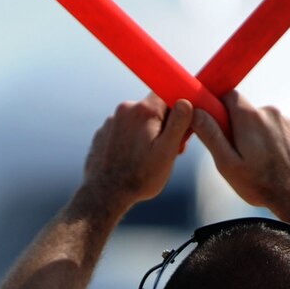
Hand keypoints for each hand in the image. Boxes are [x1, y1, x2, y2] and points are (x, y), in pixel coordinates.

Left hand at [79, 95, 192, 211]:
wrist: (104, 195)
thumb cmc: (140, 177)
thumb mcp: (166, 153)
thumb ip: (178, 124)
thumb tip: (186, 101)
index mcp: (144, 111)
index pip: (167, 93)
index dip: (178, 107)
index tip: (181, 126)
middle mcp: (125, 109)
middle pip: (153, 108)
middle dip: (163, 125)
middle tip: (167, 150)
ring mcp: (111, 121)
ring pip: (138, 120)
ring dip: (146, 133)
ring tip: (146, 159)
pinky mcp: (103, 132)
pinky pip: (124, 130)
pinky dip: (131, 140)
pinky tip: (131, 159)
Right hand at [187, 90, 289, 215]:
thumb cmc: (261, 184)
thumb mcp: (228, 164)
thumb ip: (211, 135)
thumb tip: (195, 113)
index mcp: (250, 117)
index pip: (229, 95)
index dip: (219, 108)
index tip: (216, 126)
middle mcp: (270, 113)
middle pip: (245, 111)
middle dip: (238, 127)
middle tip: (237, 154)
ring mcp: (286, 122)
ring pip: (262, 123)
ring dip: (256, 137)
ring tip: (258, 163)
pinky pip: (277, 132)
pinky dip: (271, 143)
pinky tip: (272, 164)